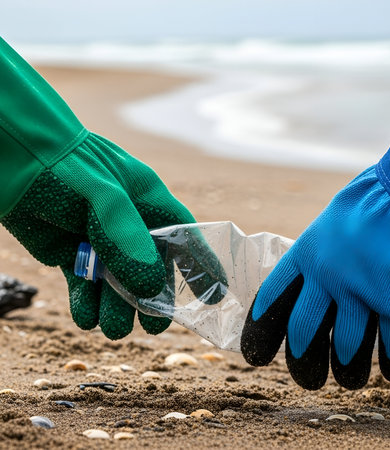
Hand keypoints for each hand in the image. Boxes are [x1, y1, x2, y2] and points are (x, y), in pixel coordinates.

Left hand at [1, 132, 200, 338]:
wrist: (13, 156)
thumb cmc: (64, 164)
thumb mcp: (103, 195)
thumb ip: (127, 238)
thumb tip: (149, 285)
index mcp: (147, 201)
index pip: (184, 235)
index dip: (201, 264)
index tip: (213, 294)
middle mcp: (129, 225)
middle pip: (152, 269)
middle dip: (153, 299)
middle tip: (152, 325)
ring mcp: (101, 241)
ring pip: (118, 283)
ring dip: (117, 308)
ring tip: (112, 328)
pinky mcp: (73, 253)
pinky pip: (87, 285)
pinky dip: (87, 304)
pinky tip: (86, 317)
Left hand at [241, 166, 389, 389]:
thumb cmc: (364, 205)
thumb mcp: (326, 226)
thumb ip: (316, 259)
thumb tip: (307, 288)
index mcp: (305, 255)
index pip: (272, 299)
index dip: (261, 330)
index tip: (255, 354)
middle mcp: (326, 277)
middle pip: (303, 331)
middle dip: (303, 361)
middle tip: (306, 378)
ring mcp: (359, 291)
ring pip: (346, 345)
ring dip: (348, 368)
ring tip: (349, 379)